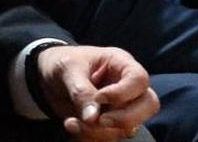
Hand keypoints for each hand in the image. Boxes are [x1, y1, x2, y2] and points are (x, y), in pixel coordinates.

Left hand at [37, 45, 159, 141]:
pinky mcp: (110, 123)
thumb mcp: (68, 69)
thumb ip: (81, 91)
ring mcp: (121, 106)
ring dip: (99, 132)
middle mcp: (127, 86)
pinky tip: (71, 126)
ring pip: (129, 127)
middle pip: (149, 105)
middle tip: (100, 120)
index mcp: (121, 63)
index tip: (99, 98)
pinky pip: (110, 137)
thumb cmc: (63, 62)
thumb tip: (93, 118)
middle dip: (125, 118)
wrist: (48, 76)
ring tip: (71, 122)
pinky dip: (91, 137)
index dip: (122, 94)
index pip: (139, 80)